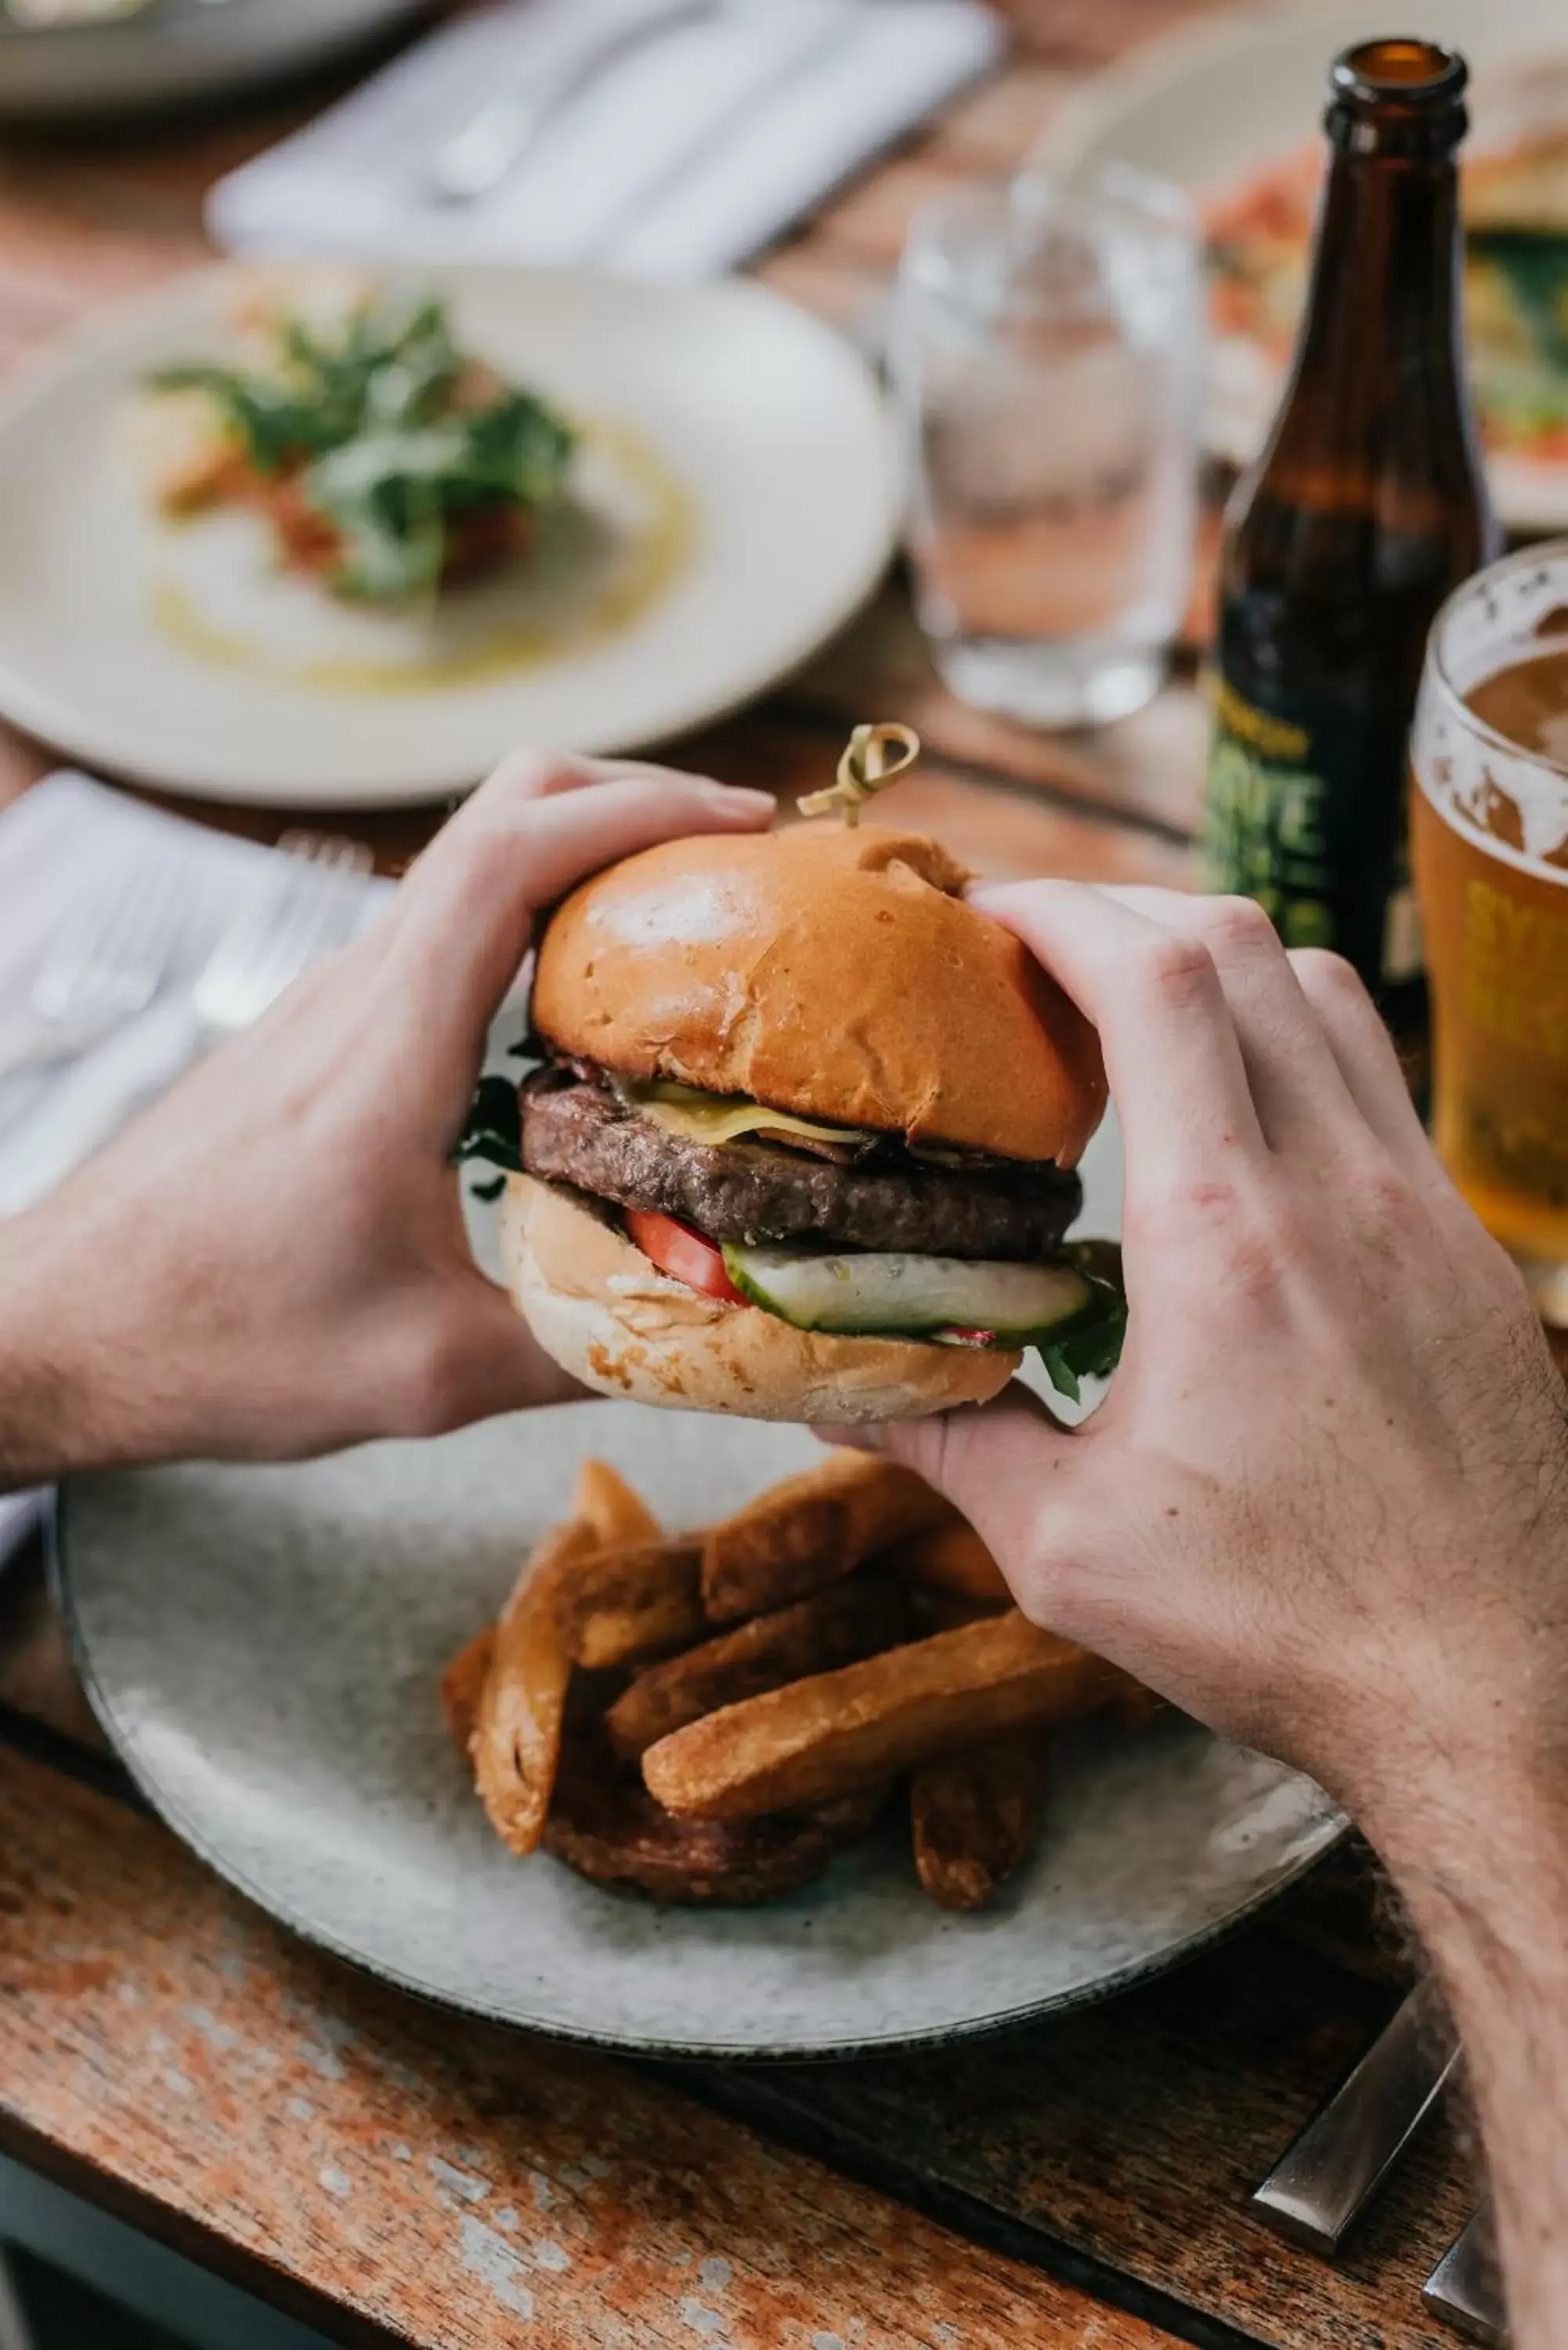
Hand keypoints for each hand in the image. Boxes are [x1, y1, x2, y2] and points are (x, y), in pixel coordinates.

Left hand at [0, 755, 771, 1480]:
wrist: (53, 1330)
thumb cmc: (215, 1341)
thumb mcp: (424, 1373)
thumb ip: (579, 1352)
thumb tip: (714, 1347)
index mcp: (388, 1042)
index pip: (512, 848)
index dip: (639, 806)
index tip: (744, 822)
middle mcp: (357, 993)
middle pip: (499, 811)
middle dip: (629, 801)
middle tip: (737, 861)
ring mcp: (330, 1006)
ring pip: (468, 869)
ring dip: (581, 863)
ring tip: (689, 929)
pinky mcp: (316, 1039)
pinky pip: (440, 936)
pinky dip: (530, 926)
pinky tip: (582, 1014)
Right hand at [835, 882, 1567, 2349]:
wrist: (1498, 1696)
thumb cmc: (1287, 1627)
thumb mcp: (1069, 1549)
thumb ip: (947, 1440)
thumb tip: (840, 1386)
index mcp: (1227, 1235)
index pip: (1156, 975)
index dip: (1061, 908)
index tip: (989, 915)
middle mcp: (1343, 1187)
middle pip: (1244, 942)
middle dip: (1126, 914)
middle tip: (1041, 959)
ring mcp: (1427, 1210)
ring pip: (1329, 991)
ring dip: (1222, 965)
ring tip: (1137, 1021)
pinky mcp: (1473, 1253)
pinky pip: (1380, 1082)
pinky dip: (1297, 1044)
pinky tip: (1242, 1129)